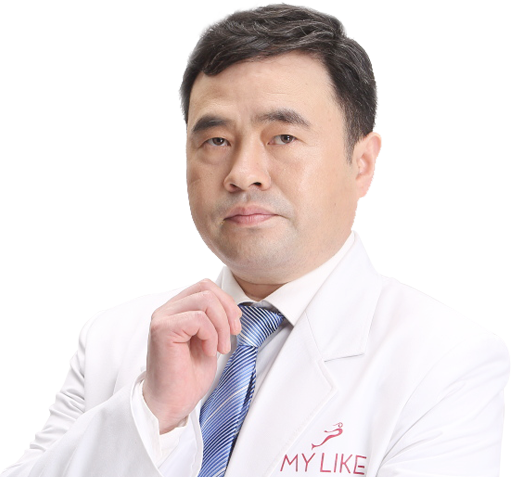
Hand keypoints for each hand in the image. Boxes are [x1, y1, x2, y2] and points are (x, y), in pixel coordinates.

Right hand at [142, 279, 241, 433]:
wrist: (171, 403)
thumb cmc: (187, 376)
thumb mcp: (208, 340)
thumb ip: (213, 319)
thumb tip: (230, 305)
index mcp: (177, 309)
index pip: (205, 286)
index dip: (226, 302)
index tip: (235, 325)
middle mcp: (167, 310)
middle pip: (206, 288)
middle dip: (227, 311)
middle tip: (231, 336)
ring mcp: (162, 318)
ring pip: (205, 300)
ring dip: (221, 325)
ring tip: (219, 348)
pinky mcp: (162, 329)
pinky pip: (198, 318)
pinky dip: (211, 335)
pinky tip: (207, 352)